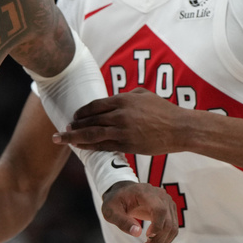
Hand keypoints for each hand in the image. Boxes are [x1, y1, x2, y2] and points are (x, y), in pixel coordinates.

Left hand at [53, 88, 182, 155]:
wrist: (179, 128)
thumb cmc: (163, 110)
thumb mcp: (143, 94)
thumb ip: (126, 96)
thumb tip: (112, 100)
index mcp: (123, 100)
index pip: (95, 105)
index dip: (82, 112)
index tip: (74, 117)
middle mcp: (120, 114)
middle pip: (90, 120)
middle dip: (74, 125)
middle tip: (63, 129)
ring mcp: (123, 130)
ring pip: (92, 134)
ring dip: (75, 136)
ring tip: (64, 138)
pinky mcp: (128, 144)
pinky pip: (104, 146)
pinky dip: (90, 147)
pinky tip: (81, 147)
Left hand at [101, 180, 178, 242]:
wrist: (123, 191)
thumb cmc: (115, 201)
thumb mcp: (110, 211)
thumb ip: (122, 221)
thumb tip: (137, 233)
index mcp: (146, 193)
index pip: (160, 210)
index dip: (157, 226)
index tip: (146, 236)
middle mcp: (161, 196)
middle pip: (168, 222)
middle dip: (158, 239)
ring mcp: (168, 202)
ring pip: (173, 227)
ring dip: (163, 241)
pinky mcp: (170, 210)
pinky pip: (173, 227)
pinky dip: (166, 238)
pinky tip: (153, 241)